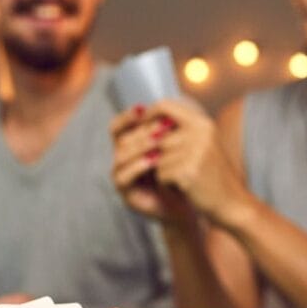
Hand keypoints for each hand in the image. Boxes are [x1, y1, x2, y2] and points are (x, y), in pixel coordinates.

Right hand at [110, 105, 194, 224]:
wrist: (187, 204)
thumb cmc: (181, 173)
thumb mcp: (176, 148)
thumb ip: (168, 128)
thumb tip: (168, 103)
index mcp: (130, 146)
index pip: (118, 126)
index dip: (127, 116)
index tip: (143, 109)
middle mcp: (121, 159)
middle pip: (121, 138)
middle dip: (141, 131)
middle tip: (161, 127)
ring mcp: (121, 176)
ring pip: (120, 155)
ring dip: (140, 146)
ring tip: (160, 141)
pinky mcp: (125, 193)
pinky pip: (123, 176)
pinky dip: (138, 166)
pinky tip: (154, 161)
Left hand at [149, 100, 253, 227]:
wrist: (232, 203)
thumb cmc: (212, 175)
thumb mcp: (201, 145)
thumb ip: (178, 132)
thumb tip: (143, 120)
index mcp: (202, 123)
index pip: (165, 106)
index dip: (149, 115)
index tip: (141, 127)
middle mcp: (200, 133)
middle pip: (156, 137)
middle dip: (155, 155)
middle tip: (171, 169)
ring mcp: (194, 152)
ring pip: (156, 158)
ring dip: (162, 172)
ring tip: (182, 179)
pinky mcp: (187, 172)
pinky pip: (160, 175)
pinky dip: (166, 185)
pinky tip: (183, 188)